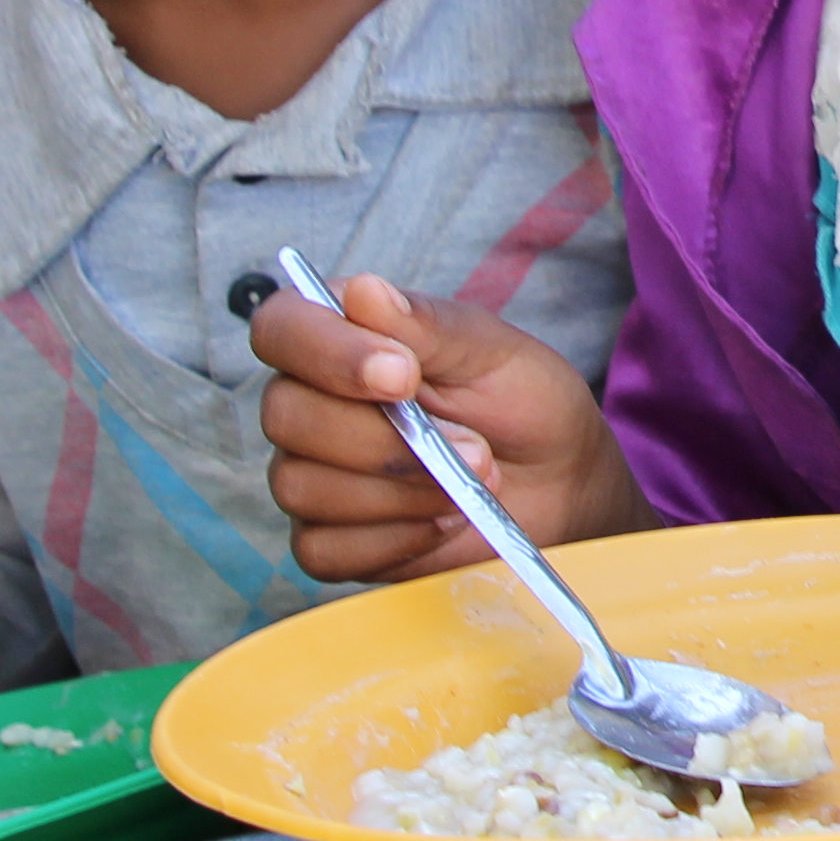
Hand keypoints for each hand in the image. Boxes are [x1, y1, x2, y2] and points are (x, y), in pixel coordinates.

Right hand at [251, 273, 646, 581]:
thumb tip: (361, 291)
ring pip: (301, 486)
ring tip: (471, 481)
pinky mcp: (329, 541)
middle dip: (383, 440)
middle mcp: (309, 404)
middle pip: (284, 416)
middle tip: (473, 445)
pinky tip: (442, 521)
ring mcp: (311, 474)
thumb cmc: (523, 403)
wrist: (560, 484)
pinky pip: (321, 550)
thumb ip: (428, 325)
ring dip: (400, 491)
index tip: (403, 375)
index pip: (279, 327)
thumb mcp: (494, 353)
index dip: (327, 352)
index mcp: (339, 338)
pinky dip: (393, 539)